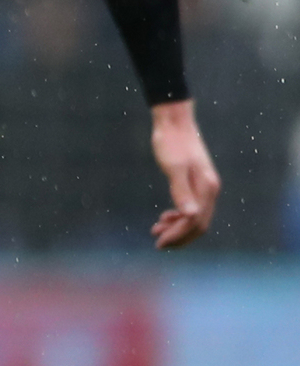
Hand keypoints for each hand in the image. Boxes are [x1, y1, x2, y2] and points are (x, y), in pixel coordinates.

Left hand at [150, 100, 219, 249]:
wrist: (174, 122)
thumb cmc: (171, 143)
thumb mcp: (173, 168)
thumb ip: (181, 191)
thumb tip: (190, 215)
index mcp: (206, 188)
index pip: (196, 221)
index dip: (178, 236)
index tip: (159, 244)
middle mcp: (210, 189)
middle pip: (199, 223)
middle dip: (179, 236)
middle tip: (157, 243)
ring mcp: (204, 186)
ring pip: (195, 216)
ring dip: (177, 227)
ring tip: (156, 231)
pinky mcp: (196, 182)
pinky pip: (192, 206)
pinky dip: (179, 215)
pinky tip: (165, 217)